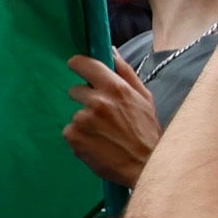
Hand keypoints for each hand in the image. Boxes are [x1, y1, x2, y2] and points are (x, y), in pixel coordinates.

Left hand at [61, 55, 161, 186]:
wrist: (146, 166)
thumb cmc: (147, 132)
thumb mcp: (144, 98)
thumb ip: (125, 72)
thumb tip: (111, 50)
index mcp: (116, 88)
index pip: (85, 64)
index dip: (78, 65)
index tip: (77, 67)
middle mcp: (97, 101)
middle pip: (75, 90)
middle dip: (85, 99)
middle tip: (102, 115)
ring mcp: (83, 120)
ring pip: (75, 114)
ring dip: (85, 122)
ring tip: (104, 135)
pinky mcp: (74, 138)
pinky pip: (70, 132)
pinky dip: (81, 138)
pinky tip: (97, 144)